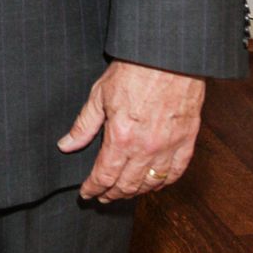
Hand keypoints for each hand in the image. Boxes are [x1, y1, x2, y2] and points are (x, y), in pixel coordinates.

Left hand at [57, 60, 204, 202]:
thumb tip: (66, 145)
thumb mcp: (99, 94)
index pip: (104, 176)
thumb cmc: (133, 69)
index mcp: (121, 138)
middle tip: (102, 196)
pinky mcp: (187, 140)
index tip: (87, 193)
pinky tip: (155, 183)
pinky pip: (176, 172)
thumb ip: (84, 125)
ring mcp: (169, 147)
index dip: (93, 188)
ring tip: (124, 193)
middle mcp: (146, 148)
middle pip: (127, 185)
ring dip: (135, 192)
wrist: (167, 55)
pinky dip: (164, 182)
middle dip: (111, 194)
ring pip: (150, 183)